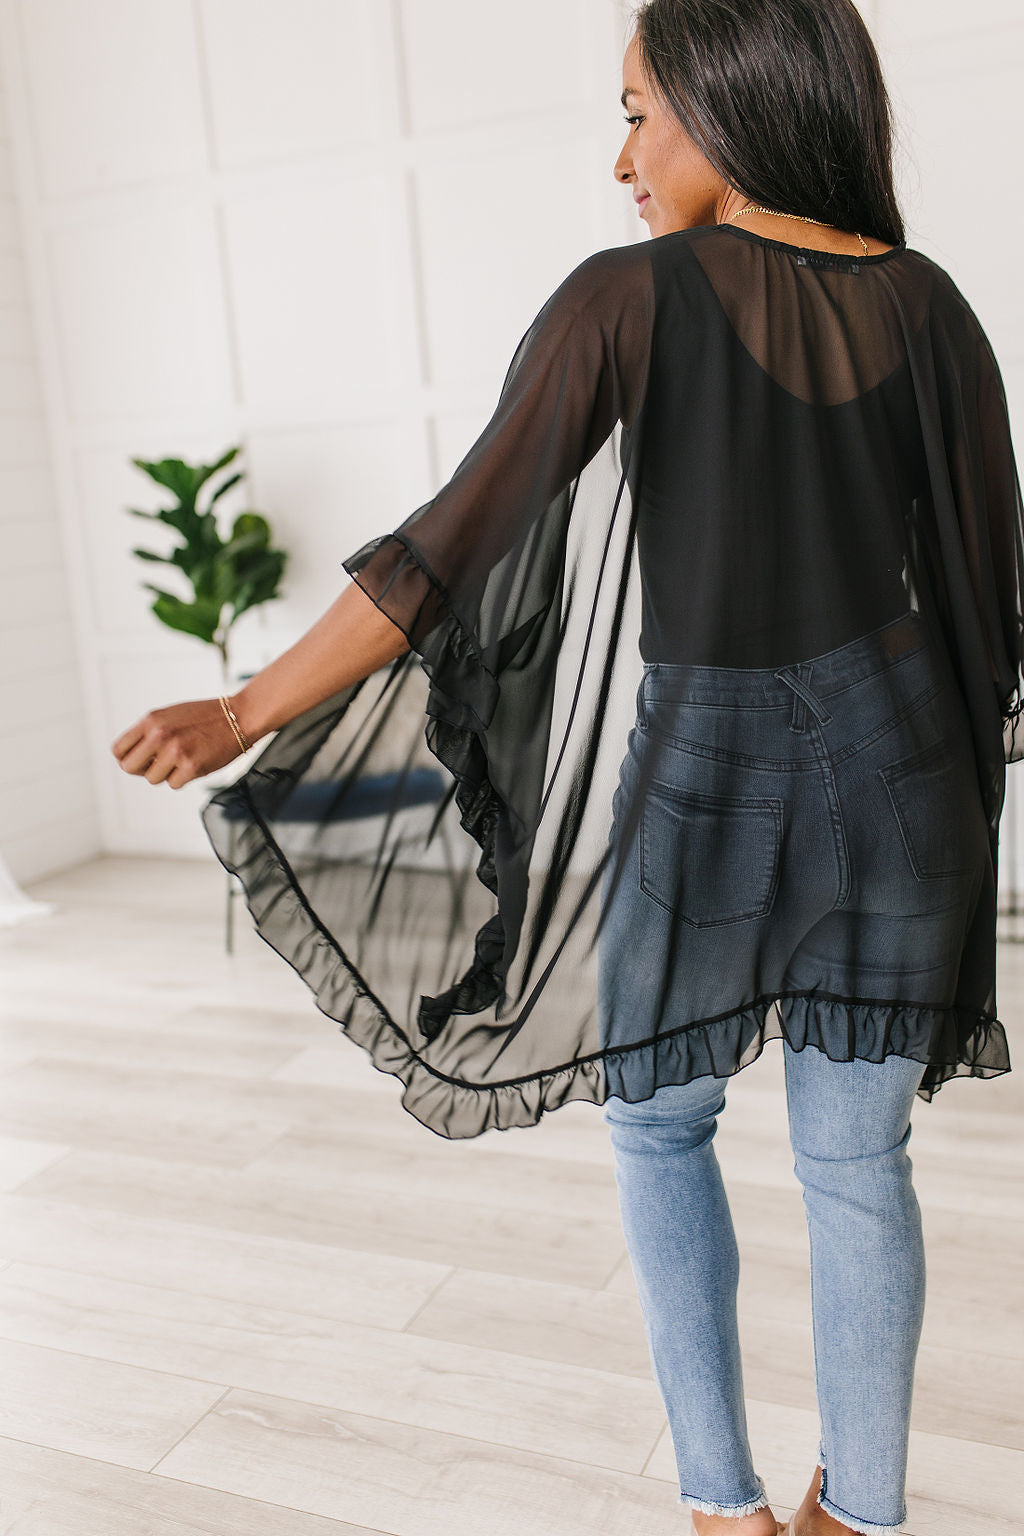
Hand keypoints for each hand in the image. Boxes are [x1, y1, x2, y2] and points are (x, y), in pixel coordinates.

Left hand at [111, 697, 250, 788]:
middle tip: (157, 765)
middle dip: (142, 769)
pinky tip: (195, 763)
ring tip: (182, 760)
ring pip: (152, 779)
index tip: (140, 759)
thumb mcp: (169, 716)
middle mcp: (159, 735)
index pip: (118, 749)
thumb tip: (133, 756)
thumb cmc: (206, 716)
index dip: (127, 758)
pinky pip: (173, 784)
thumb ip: (149, 732)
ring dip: (166, 774)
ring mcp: (175, 752)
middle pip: (129, 767)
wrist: (239, 716)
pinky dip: (183, 779)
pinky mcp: (192, 767)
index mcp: (151, 720)